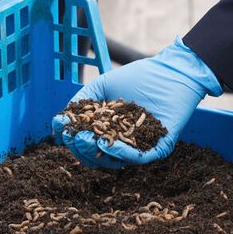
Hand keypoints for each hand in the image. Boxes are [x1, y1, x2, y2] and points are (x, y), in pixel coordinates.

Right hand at [53, 37, 221, 167]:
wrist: (172, 72)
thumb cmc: (139, 76)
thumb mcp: (102, 86)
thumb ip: (82, 101)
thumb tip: (60, 121)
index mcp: (109, 129)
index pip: (86, 144)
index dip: (73, 141)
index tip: (64, 132)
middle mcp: (123, 141)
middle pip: (97, 156)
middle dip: (83, 149)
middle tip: (79, 137)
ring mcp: (140, 146)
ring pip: (115, 161)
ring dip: (99, 153)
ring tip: (92, 141)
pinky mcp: (157, 148)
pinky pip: (137, 158)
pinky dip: (122, 153)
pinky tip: (110, 144)